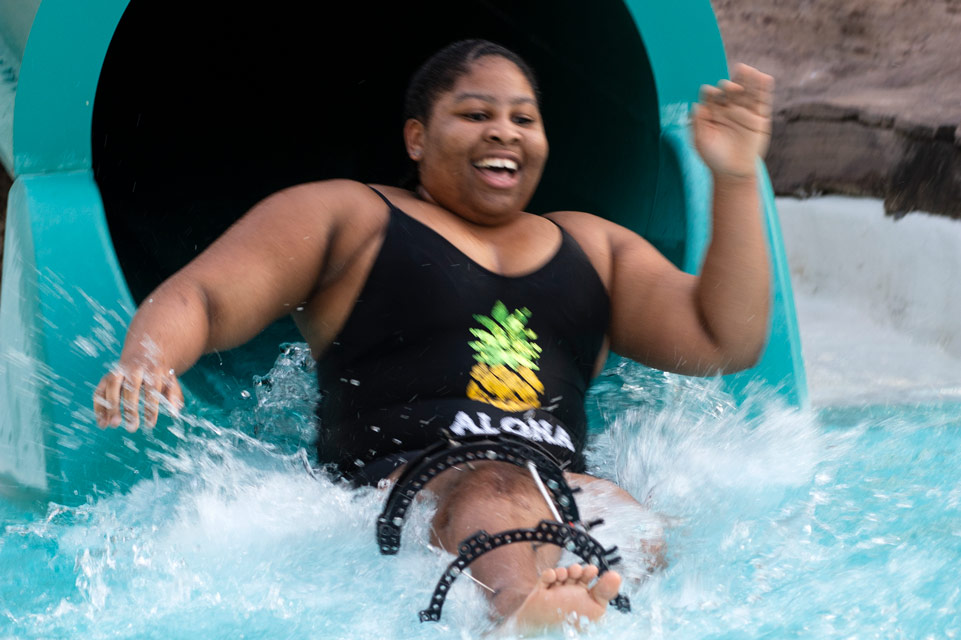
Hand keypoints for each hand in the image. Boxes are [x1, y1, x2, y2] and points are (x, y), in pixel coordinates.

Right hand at [94, 360, 183, 431]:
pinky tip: (102, 423)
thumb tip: (174, 413)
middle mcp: (133, 369)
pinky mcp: (106, 377)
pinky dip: (99, 407)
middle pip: (130, 388)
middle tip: (132, 428)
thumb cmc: (158, 373)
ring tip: (112, 425)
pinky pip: (99, 391)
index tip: (150, 424)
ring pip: (112, 387)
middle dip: (130, 408)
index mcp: (152, 370)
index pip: (151, 389)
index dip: (150, 408)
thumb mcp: (169, 380)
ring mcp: (118, 372)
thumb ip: (173, 394)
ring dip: (111, 407)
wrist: (143, 353)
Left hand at [692, 63, 773, 178]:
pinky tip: (764, 77)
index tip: (711, 94)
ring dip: (747, 80)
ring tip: (746, 69)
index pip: (711, 96)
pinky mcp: (759, 117)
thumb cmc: (713, 157)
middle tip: (728, 87)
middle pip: (730, 90)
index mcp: (713, 111)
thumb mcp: (701, 141)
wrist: (733, 172)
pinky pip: (762, 100)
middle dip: (729, 86)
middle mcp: (728, 108)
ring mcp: (744, 112)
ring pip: (747, 92)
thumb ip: (698, 123)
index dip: (711, 92)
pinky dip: (764, 88)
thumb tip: (696, 105)